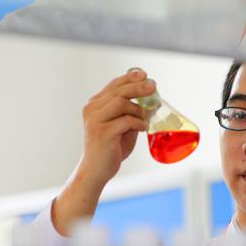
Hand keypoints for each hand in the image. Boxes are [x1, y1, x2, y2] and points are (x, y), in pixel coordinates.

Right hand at [52, 68, 155, 235]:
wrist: (96, 170)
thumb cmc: (111, 149)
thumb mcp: (122, 126)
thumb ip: (132, 113)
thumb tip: (153, 102)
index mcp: (95, 105)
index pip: (114, 85)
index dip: (130, 78)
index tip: (145, 74)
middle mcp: (92, 109)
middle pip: (119, 91)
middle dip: (138, 87)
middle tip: (153, 87)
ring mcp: (95, 120)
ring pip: (122, 103)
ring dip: (138, 110)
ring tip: (145, 119)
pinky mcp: (102, 132)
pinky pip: (126, 121)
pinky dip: (138, 123)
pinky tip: (142, 128)